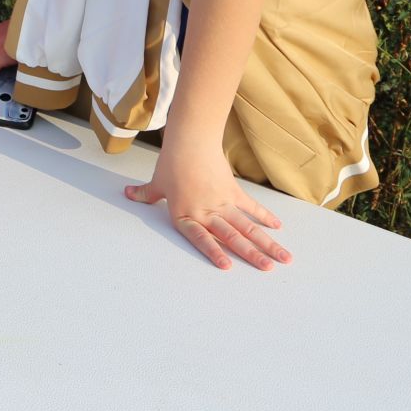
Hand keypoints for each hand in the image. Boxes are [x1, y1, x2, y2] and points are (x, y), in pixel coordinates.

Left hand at [124, 137, 290, 271]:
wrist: (191, 141)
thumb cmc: (171, 163)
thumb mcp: (156, 182)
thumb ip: (145, 194)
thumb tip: (127, 194)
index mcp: (185, 215)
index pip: (200, 238)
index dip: (213, 252)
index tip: (228, 266)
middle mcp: (206, 212)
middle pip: (232, 237)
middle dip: (252, 255)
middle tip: (269, 269)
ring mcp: (222, 203)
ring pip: (247, 226)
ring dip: (266, 242)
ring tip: (282, 257)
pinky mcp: (233, 192)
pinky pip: (250, 207)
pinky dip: (264, 216)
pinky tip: (277, 228)